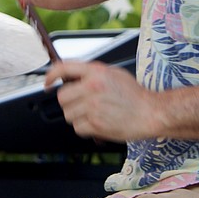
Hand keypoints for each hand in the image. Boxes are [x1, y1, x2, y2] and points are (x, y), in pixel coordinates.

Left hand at [44, 60, 158, 141]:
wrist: (151, 113)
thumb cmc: (135, 95)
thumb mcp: (114, 74)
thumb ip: (92, 73)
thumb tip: (71, 77)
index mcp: (96, 72)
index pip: (63, 68)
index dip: (51, 75)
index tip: (47, 83)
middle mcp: (92, 87)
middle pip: (62, 97)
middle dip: (69, 103)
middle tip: (81, 105)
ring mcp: (93, 106)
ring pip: (68, 114)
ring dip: (77, 117)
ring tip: (94, 114)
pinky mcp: (95, 123)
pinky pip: (77, 128)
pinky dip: (85, 128)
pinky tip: (97, 123)